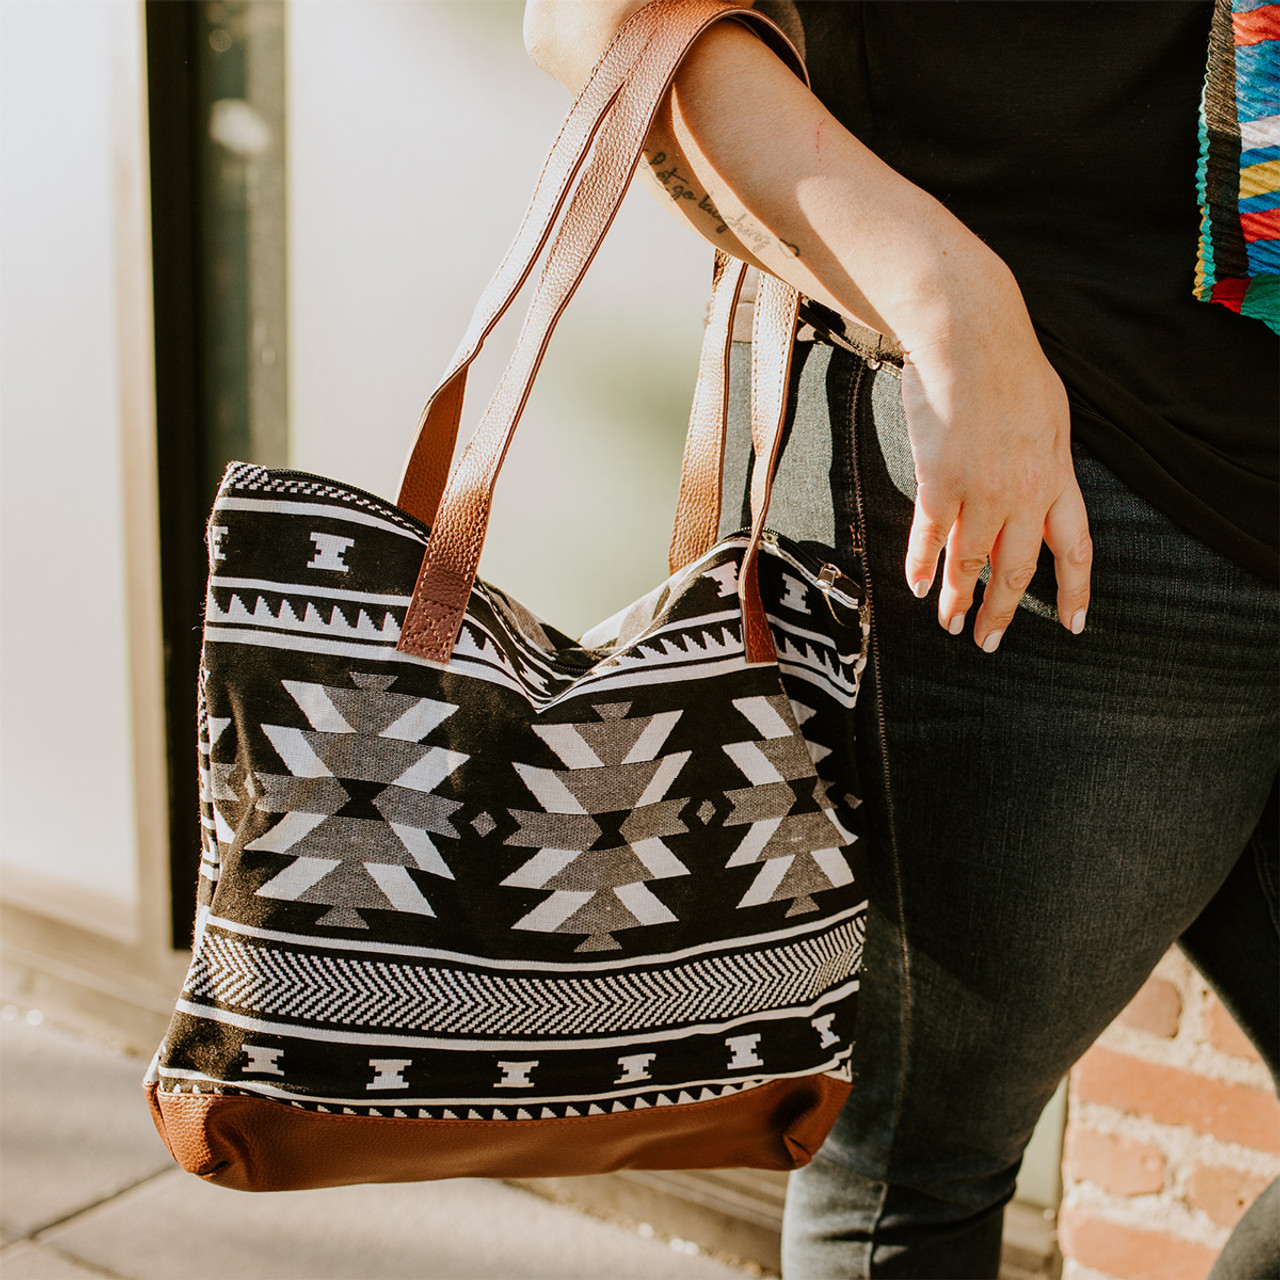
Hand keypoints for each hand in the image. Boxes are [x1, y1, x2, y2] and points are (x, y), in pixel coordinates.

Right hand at [897, 260, 1092, 649]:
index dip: (1075, 591)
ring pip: (970, 561)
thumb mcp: (1052, 416)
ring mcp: (981, 489)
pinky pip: (929, 535)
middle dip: (1003, 612)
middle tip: (989, 642)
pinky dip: (920, 564)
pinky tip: (915, 585)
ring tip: (948, 623)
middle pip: (1017, 569)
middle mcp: (1024, 491)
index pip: (1074, 548)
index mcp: (1057, 475)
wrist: (969, 335)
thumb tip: (1044, 491)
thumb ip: (1048, 462)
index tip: (1073, 625)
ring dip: (957, 599)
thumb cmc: (1010, 365)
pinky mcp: (938, 480)